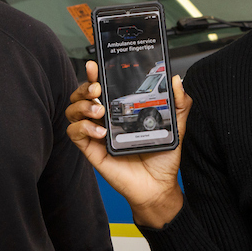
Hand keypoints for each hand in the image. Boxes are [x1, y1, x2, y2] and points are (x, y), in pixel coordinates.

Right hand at [66, 60, 190, 227]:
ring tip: (100, 111)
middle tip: (97, 88)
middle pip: (81, 95)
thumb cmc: (162, 156)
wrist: (159, 185)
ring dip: (82, 106)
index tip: (95, 65)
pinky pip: (75, 134)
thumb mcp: (176, 125)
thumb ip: (178, 102)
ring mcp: (96, 134)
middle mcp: (105, 119)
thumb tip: (176, 80)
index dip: (94, 74)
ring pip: (73, 111)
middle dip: (85, 87)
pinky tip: (101, 132)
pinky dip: (83, 128)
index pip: (102, 86)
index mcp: (120, 109)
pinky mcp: (92, 150)